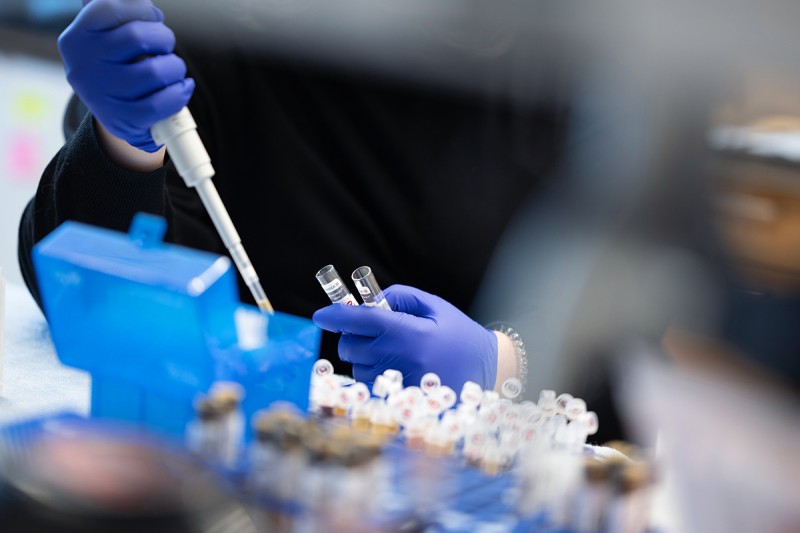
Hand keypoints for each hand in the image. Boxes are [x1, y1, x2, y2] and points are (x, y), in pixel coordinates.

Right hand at [58, 0, 194, 151]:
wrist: (114, 111)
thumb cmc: (117, 64)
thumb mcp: (107, 34)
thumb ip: (119, 12)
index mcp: (78, 36)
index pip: (111, 8)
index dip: (142, 9)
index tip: (154, 18)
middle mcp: (84, 65)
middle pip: (138, 38)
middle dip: (163, 38)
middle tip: (165, 45)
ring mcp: (101, 94)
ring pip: (155, 72)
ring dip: (175, 67)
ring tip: (173, 69)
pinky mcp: (121, 119)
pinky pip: (159, 104)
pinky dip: (179, 94)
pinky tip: (182, 87)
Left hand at [312, 284, 497, 390]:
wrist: (489, 372)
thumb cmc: (459, 335)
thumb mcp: (435, 307)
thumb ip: (400, 298)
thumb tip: (369, 302)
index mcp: (407, 333)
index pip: (359, 321)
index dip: (335, 316)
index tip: (320, 315)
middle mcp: (398, 359)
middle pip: (350, 346)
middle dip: (353, 336)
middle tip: (373, 331)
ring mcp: (397, 384)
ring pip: (356, 367)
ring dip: (364, 357)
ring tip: (394, 352)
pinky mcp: (398, 403)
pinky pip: (369, 386)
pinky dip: (374, 375)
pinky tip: (397, 370)